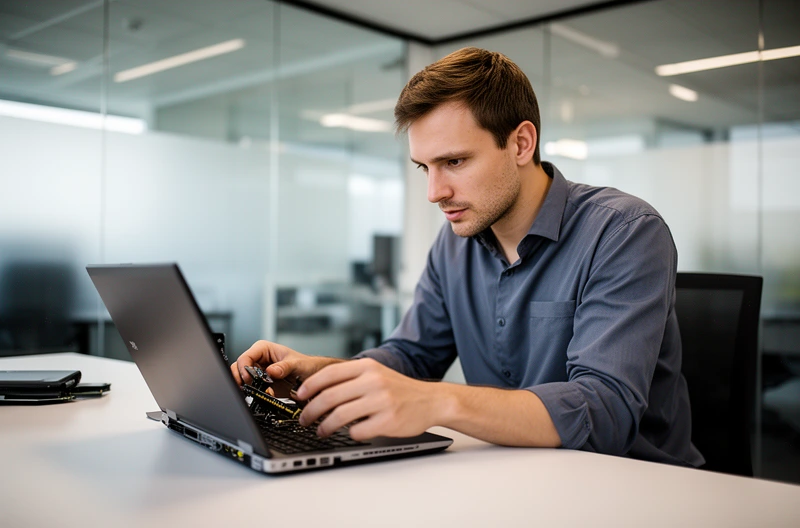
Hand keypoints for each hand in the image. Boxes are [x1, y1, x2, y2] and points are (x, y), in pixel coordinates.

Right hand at [231, 340, 341, 387]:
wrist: (313, 376)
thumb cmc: (306, 365)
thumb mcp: (297, 364)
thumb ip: (284, 367)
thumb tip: (271, 371)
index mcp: (264, 349)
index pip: (245, 357)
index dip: (244, 368)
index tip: (248, 379)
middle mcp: (258, 359)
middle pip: (238, 368)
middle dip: (240, 378)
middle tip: (247, 388)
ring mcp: (258, 372)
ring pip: (241, 379)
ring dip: (244, 387)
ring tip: (251, 392)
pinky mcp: (261, 384)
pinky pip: (250, 389)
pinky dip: (251, 393)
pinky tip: (258, 396)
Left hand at [296, 358, 438, 440]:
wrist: (431, 401)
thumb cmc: (399, 390)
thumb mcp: (376, 373)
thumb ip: (351, 378)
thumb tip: (317, 390)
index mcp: (367, 367)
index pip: (328, 374)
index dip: (309, 387)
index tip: (299, 397)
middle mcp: (373, 381)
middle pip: (329, 397)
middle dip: (311, 411)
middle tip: (304, 419)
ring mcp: (381, 401)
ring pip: (339, 416)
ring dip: (324, 427)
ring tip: (321, 431)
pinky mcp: (388, 421)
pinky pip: (357, 431)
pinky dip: (349, 434)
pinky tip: (349, 434)